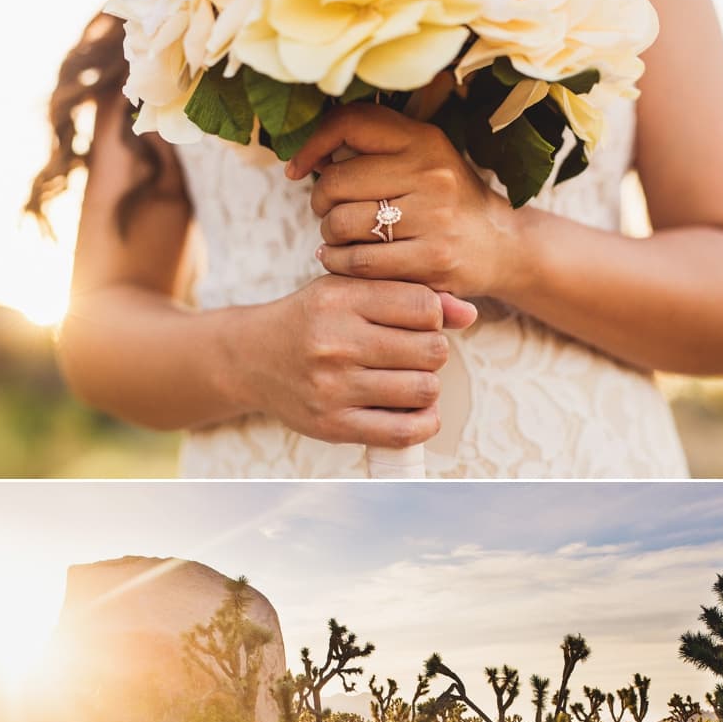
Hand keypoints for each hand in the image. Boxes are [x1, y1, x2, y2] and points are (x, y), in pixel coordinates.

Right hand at [255, 275, 476, 450]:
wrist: (252, 358)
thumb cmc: (313, 318)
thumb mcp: (351, 290)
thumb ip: (411, 294)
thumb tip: (470, 314)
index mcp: (340, 299)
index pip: (423, 306)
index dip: (434, 315)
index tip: (420, 321)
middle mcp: (334, 342)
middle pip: (431, 349)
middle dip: (433, 350)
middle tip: (415, 351)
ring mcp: (333, 387)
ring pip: (423, 389)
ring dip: (427, 385)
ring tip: (410, 377)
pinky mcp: (333, 425)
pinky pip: (403, 432)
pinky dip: (423, 422)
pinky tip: (416, 410)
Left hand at [287, 104, 505, 300]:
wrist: (501, 245)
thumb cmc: (445, 201)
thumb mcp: (422, 158)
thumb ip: (373, 149)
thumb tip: (309, 155)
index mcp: (424, 139)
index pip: (350, 123)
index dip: (312, 144)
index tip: (297, 168)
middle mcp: (430, 173)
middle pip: (336, 181)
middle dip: (320, 201)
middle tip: (329, 211)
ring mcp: (434, 218)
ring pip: (342, 223)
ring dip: (329, 235)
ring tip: (341, 237)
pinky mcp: (432, 260)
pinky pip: (358, 261)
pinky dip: (339, 262)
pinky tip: (343, 259)